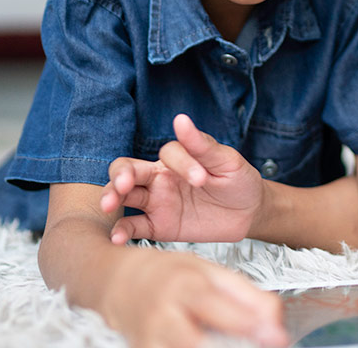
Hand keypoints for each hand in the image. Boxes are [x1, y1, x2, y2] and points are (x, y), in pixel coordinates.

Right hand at [101, 113, 265, 243]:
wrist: (248, 212)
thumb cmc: (237, 180)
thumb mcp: (227, 161)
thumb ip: (202, 146)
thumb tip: (180, 119)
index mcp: (177, 159)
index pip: (167, 153)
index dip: (181, 163)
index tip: (201, 178)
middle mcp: (160, 178)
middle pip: (127, 170)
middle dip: (119, 175)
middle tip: (122, 185)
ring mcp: (157, 202)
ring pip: (124, 197)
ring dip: (112, 198)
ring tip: (108, 205)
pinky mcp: (159, 226)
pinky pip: (135, 227)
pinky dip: (122, 231)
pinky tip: (117, 238)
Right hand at [103, 247, 287, 347]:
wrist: (116, 284)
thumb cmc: (167, 275)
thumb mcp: (208, 271)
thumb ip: (245, 294)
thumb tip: (275, 320)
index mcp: (182, 286)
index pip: (216, 307)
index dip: (248, 324)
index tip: (277, 336)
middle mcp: (161, 316)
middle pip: (198, 344)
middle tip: (264, 345)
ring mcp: (148, 342)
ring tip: (241, 345)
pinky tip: (218, 346)